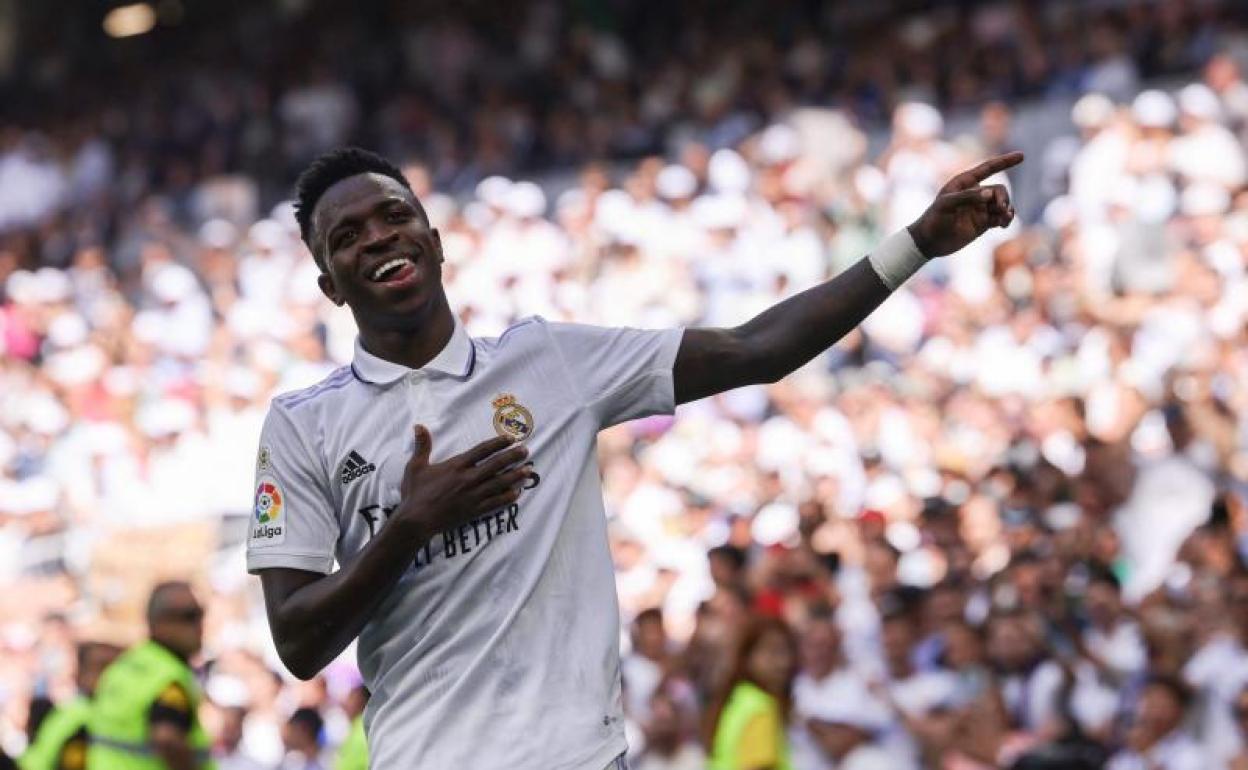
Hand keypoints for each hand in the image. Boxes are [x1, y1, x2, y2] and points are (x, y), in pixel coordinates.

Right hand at [394, 425, 531, 541]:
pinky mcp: (474, 511)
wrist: (416, 521)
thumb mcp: (416, 466)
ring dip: (515, 476)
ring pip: (500, 483)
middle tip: (526, 451)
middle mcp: (468, 479)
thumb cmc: (415, 493)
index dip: (498, 443)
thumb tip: (418, 426)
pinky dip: (508, 498)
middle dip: (513, 457)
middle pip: (496, 464)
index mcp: (456, 466)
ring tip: (528, 470)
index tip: (510, 438)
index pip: (482, 450)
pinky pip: (496, 503)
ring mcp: (473, 495)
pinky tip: (517, 493)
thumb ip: (422, 446)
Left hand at [907, 151, 1022, 257]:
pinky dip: (1006, 219)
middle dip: (1003, 198)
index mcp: (965, 183)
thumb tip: (990, 194)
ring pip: (1002, 204)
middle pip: (999, 190)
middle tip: (1001, 208)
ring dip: (1007, 210)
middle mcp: (975, 193)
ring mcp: (980, 208)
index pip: (988, 168)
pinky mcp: (983, 223)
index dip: (1005, 162)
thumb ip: (968, 197)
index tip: (1022, 155)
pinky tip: (1004, 224)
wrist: (929, 242)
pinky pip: (1001, 217)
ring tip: (1004, 218)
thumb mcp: (947, 204)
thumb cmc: (933, 219)